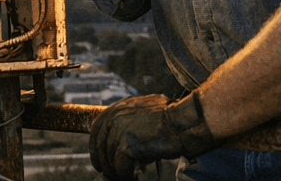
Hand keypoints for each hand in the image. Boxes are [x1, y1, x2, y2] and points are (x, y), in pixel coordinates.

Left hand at [89, 92, 214, 180]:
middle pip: (101, 146)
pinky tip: (134, 179)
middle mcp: (116, 116)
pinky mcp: (127, 145)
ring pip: (110, 159)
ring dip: (117, 173)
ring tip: (126, 178)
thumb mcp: (146, 114)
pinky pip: (121, 167)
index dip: (96, 147)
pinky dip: (126, 176)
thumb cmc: (172, 120)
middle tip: (112, 175)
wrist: (184, 123)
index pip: (97, 128)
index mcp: (120, 107)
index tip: (99, 161)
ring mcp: (120, 130)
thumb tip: (123, 146)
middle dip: (105, 164)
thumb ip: (131, 123)